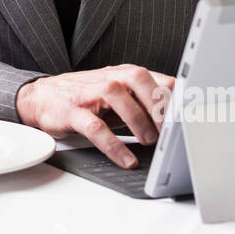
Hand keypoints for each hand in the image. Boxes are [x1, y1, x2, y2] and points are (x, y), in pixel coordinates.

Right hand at [15, 64, 174, 168]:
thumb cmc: (86, 97)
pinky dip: (113, 145)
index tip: (192, 117)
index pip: (158, 78)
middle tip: (173, 128)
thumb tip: (180, 119)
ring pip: (118, 98)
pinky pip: (95, 128)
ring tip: (152, 142)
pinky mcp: (73, 112)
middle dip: (159, 103)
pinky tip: (126, 159)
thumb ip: (144, 102)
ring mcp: (90, 93)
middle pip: (140, 79)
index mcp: (125, 74)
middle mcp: (109, 78)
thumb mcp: (119, 96)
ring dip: (139, 121)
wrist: (41, 97)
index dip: (177, 96)